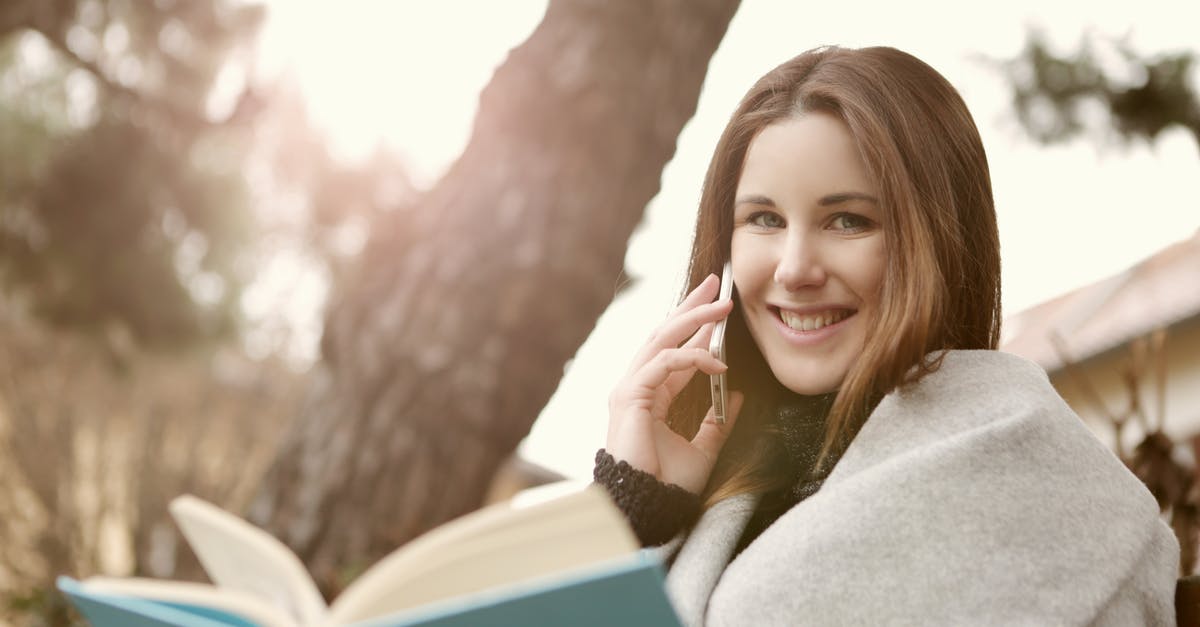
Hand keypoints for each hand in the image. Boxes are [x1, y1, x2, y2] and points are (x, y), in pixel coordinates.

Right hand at [606, 273, 744, 493]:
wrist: (650, 505)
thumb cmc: (668, 484)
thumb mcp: (704, 449)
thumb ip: (717, 423)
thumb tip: (735, 396)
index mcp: (651, 395)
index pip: (675, 350)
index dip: (697, 326)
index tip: (719, 307)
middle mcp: (636, 385)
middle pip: (664, 333)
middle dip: (691, 306)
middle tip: (717, 283)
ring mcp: (630, 388)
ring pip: (662, 339)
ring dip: (694, 318)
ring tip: (722, 304)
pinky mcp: (630, 395)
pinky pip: (664, 363)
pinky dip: (692, 358)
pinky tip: (718, 362)